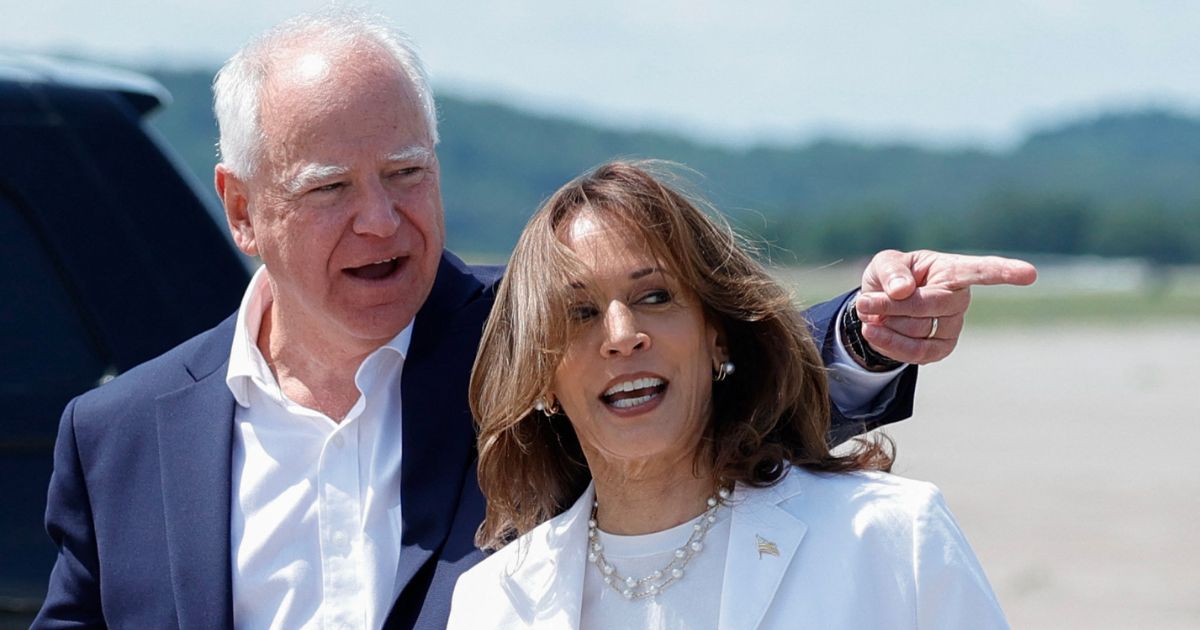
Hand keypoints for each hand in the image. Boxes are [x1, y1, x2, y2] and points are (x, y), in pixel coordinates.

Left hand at [853, 249, 1036, 363]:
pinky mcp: (942, 348)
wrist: (879, 306)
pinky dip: (890, 345)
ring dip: (886, 324)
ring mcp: (953, 325)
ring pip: (919, 330)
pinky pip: (919, 354)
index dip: (1003, 272)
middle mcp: (959, 297)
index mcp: (950, 269)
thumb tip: (903, 290)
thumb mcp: (884, 264)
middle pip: (931, 304)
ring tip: (870, 312)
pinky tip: (874, 332)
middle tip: (863, 301)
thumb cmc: (890, 277)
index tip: (1030, 274)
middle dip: (891, 305)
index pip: (979, 270)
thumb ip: (891, 272)